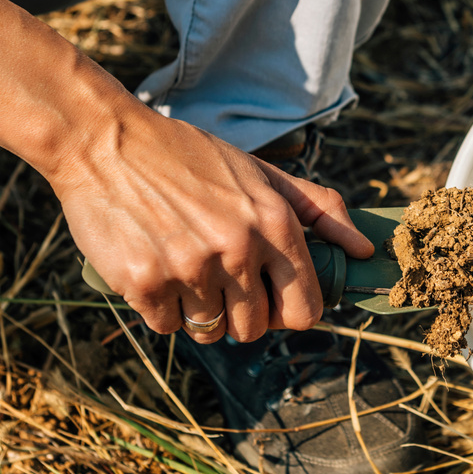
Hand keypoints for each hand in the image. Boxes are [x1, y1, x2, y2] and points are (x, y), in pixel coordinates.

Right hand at [50, 109, 373, 343]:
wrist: (108, 142)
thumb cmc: (190, 156)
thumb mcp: (261, 173)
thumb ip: (318, 209)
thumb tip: (364, 249)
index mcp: (274, 221)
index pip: (306, 309)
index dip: (290, 311)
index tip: (272, 297)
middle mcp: (238, 248)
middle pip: (257, 328)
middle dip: (242, 311)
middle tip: (221, 276)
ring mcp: (190, 269)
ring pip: (211, 331)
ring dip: (202, 310)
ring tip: (187, 266)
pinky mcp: (144, 284)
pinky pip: (168, 327)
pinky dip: (163, 308)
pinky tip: (157, 265)